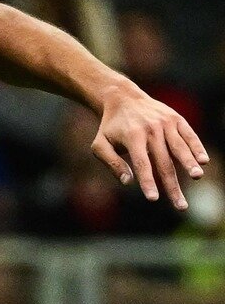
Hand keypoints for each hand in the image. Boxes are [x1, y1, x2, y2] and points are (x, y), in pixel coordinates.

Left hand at [91, 88, 209, 210]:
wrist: (123, 98)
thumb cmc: (110, 127)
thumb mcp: (100, 143)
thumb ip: (112, 163)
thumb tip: (128, 182)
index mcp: (132, 136)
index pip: (141, 163)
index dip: (148, 181)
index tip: (153, 199)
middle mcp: (151, 129)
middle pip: (163, 161)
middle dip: (172, 185)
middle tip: (181, 205)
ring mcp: (165, 123)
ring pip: (179, 147)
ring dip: (189, 163)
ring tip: (197, 177)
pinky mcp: (176, 119)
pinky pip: (189, 135)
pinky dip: (196, 147)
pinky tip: (203, 161)